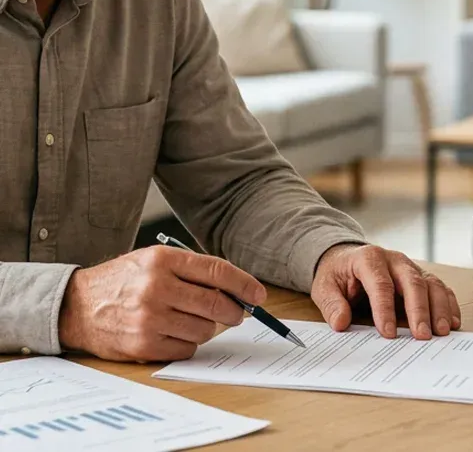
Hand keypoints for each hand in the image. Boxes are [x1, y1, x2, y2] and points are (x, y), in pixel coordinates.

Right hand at [58, 246, 266, 361]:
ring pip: (205, 330)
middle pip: (217, 304)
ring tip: (190, 319)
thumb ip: (193, 271)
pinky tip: (174, 332)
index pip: (217, 271)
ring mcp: (150, 318)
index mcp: (163, 260)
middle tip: (237, 313)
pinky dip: (189, 343)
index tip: (258, 294)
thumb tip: (236, 291)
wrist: (78, 305)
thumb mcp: (154, 260)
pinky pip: (188, 349)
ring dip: (207, 327)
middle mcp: (157, 288)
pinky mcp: (144, 345)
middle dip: (235, 311)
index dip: (244, 284)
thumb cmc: (124, 280)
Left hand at [311, 244, 460, 338]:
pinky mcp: (421, 277)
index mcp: (368, 259)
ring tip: (441, 332)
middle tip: (422, 336)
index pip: (380, 284)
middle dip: (419, 309)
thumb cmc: (337, 274)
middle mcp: (394, 260)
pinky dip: (448, 304)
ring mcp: (410, 267)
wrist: (346, 259)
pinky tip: (451, 322)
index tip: (388, 333)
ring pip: (431, 284)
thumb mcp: (325, 287)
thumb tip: (340, 323)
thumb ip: (332, 304)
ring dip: (439, 308)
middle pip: (412, 282)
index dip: (384, 309)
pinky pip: (440, 288)